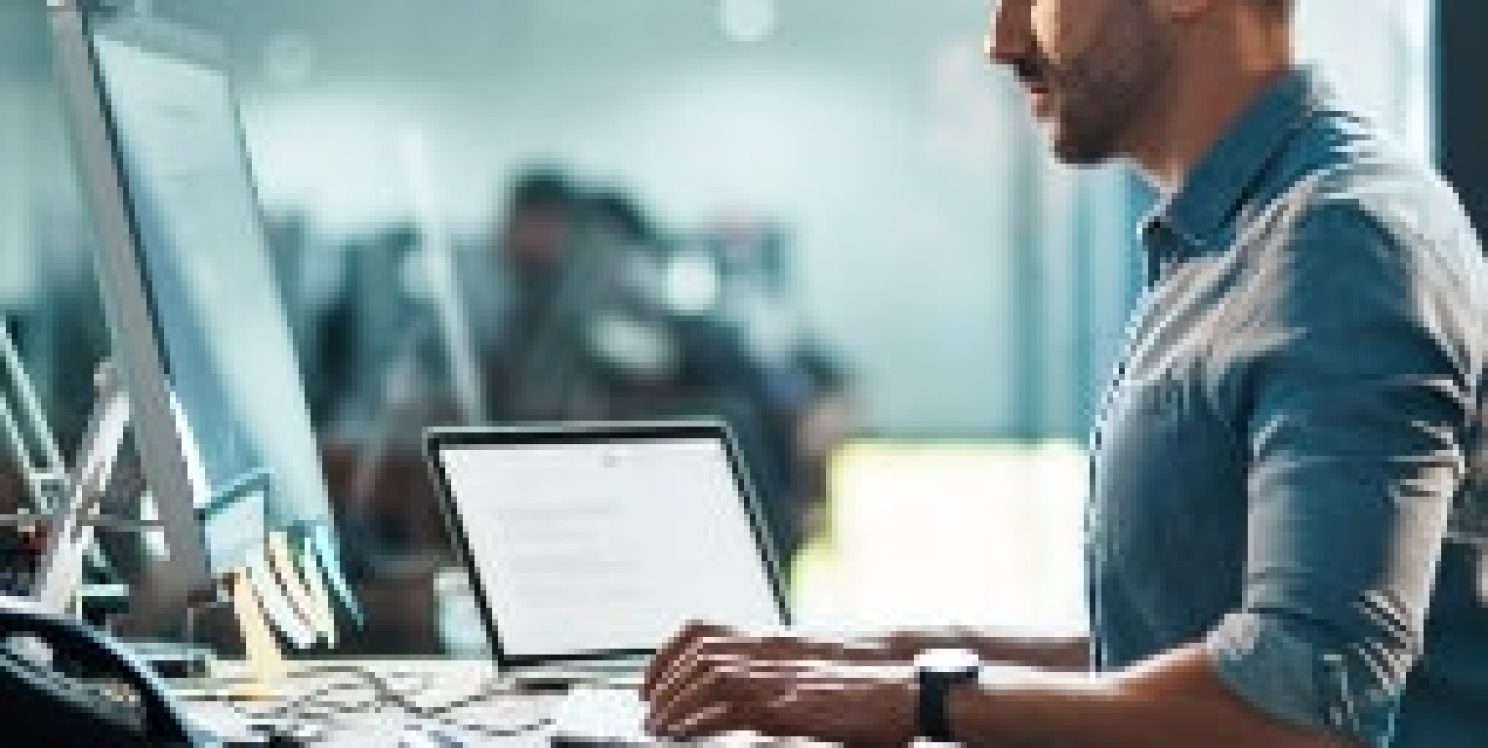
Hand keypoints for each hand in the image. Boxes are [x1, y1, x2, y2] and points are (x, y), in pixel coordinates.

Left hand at [644, 656, 916, 745]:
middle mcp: (773, 659)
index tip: (650, 683)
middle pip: (700, 659)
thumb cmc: (870, 695)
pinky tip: (684, 737)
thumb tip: (750, 701)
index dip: (670, 657)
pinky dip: (702, 722)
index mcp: (774, 649)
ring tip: (656, 727)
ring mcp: (782, 682)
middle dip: (664, 685)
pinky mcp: (792, 710)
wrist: (909, 695)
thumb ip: (780, 686)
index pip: (704, 637)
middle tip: (646, 712)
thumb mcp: (815, 683)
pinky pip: (733, 712)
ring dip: (676, 704)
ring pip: (709, 681)